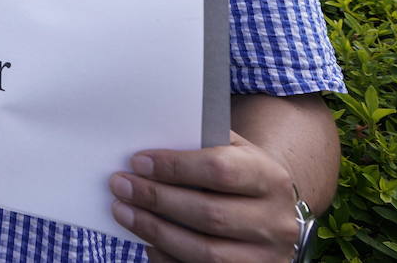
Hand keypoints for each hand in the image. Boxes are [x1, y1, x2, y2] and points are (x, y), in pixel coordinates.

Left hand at [109, 131, 298, 261]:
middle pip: (209, 214)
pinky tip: (144, 240)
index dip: (175, 166)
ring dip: (155, 230)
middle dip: (157, 199)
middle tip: (120, 185)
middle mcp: (275, 222)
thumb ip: (200, 144)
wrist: (269, 214)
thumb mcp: (233, 153)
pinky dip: (166, 256)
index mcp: (271, 179)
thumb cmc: (238, 175)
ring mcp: (265, 258)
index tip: (137, 162)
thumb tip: (149, 144)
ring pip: (204, 251)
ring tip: (123, 211)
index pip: (220, 170)